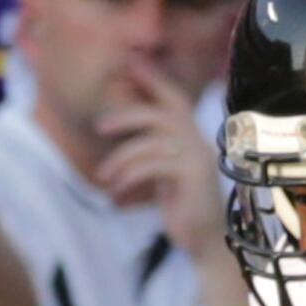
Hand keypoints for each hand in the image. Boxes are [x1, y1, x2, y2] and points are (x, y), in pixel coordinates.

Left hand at [97, 62, 221, 261]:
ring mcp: (197, 160)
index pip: (173, 99)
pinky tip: (115, 192)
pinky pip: (152, 166)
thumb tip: (123, 123)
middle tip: (99, 127)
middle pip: (161, 114)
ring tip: (103, 177)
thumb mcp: (164, 172)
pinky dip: (128, 176)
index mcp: (192, 138)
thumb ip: (151, 149)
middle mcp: (198, 144)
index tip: (128, 62)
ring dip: (120, 158)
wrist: (206, 243)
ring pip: (150, 143)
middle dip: (127, 115)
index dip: (152, 79)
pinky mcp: (191, 178)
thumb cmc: (182, 207)